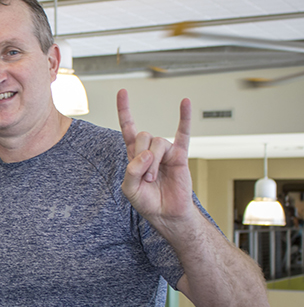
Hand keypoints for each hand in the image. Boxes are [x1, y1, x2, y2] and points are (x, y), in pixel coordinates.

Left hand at [117, 89, 194, 230]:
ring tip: (154, 178)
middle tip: (146, 176)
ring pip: (158, 142)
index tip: (122, 92)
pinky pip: (184, 134)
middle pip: (143, 135)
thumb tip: (145, 155)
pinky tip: (185, 103)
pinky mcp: (180, 157)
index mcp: (134, 155)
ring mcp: (165, 152)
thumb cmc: (147, 202)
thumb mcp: (129, 189)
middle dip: (142, 156)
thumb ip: (131, 171)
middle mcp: (150, 150)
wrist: (167, 214)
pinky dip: (184, 118)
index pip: (128, 128)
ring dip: (154, 162)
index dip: (125, 110)